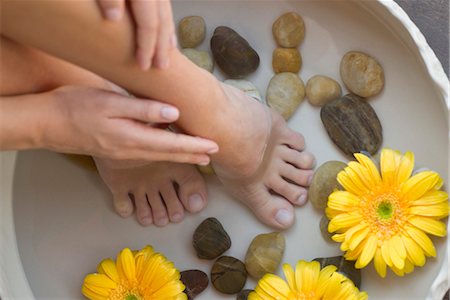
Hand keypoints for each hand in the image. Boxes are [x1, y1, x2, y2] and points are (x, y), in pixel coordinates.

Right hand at [42, 86, 217, 163]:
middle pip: (169, 155)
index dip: (195, 146)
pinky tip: (169, 150)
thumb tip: (174, 113)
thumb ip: (143, 109)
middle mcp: (131, 151)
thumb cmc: (77, 107)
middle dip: (193, 155)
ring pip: (160, 157)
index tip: (214, 147)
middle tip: (213, 155)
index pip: (172, 144)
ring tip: (197, 156)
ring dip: (181, 157)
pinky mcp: (117, 152)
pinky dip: (164, 154)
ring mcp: (124, 155)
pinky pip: (147, 155)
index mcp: (133, 139)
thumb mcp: (111, 102)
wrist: (48, 124)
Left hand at [96, 0, 175, 69]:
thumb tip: (114, 18)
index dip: (147, 47)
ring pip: (166, 13)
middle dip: (162, 47)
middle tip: (162, 67)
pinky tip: (164, 28)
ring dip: (167, 35)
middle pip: (162, 22)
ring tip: (168, 52)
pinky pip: (163, 6)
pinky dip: (165, 20)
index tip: (143, 67)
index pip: (149, 25)